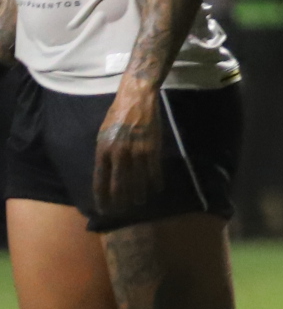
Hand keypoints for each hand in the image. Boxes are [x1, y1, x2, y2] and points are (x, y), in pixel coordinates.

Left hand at [90, 87, 165, 224]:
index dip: (101, 197)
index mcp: (102, 150)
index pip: (100, 180)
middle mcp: (118, 153)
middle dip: (120, 200)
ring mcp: (136, 151)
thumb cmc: (117, 115)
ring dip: (138, 194)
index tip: (103, 209)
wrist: (136, 98)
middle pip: (119, 184)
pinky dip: (155, 182)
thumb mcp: (103, 134)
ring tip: (139, 202)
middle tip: (122, 211)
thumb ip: (104, 154)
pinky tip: (156, 189)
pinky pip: (154, 170)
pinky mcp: (152, 147)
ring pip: (137, 180)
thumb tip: (105, 173)